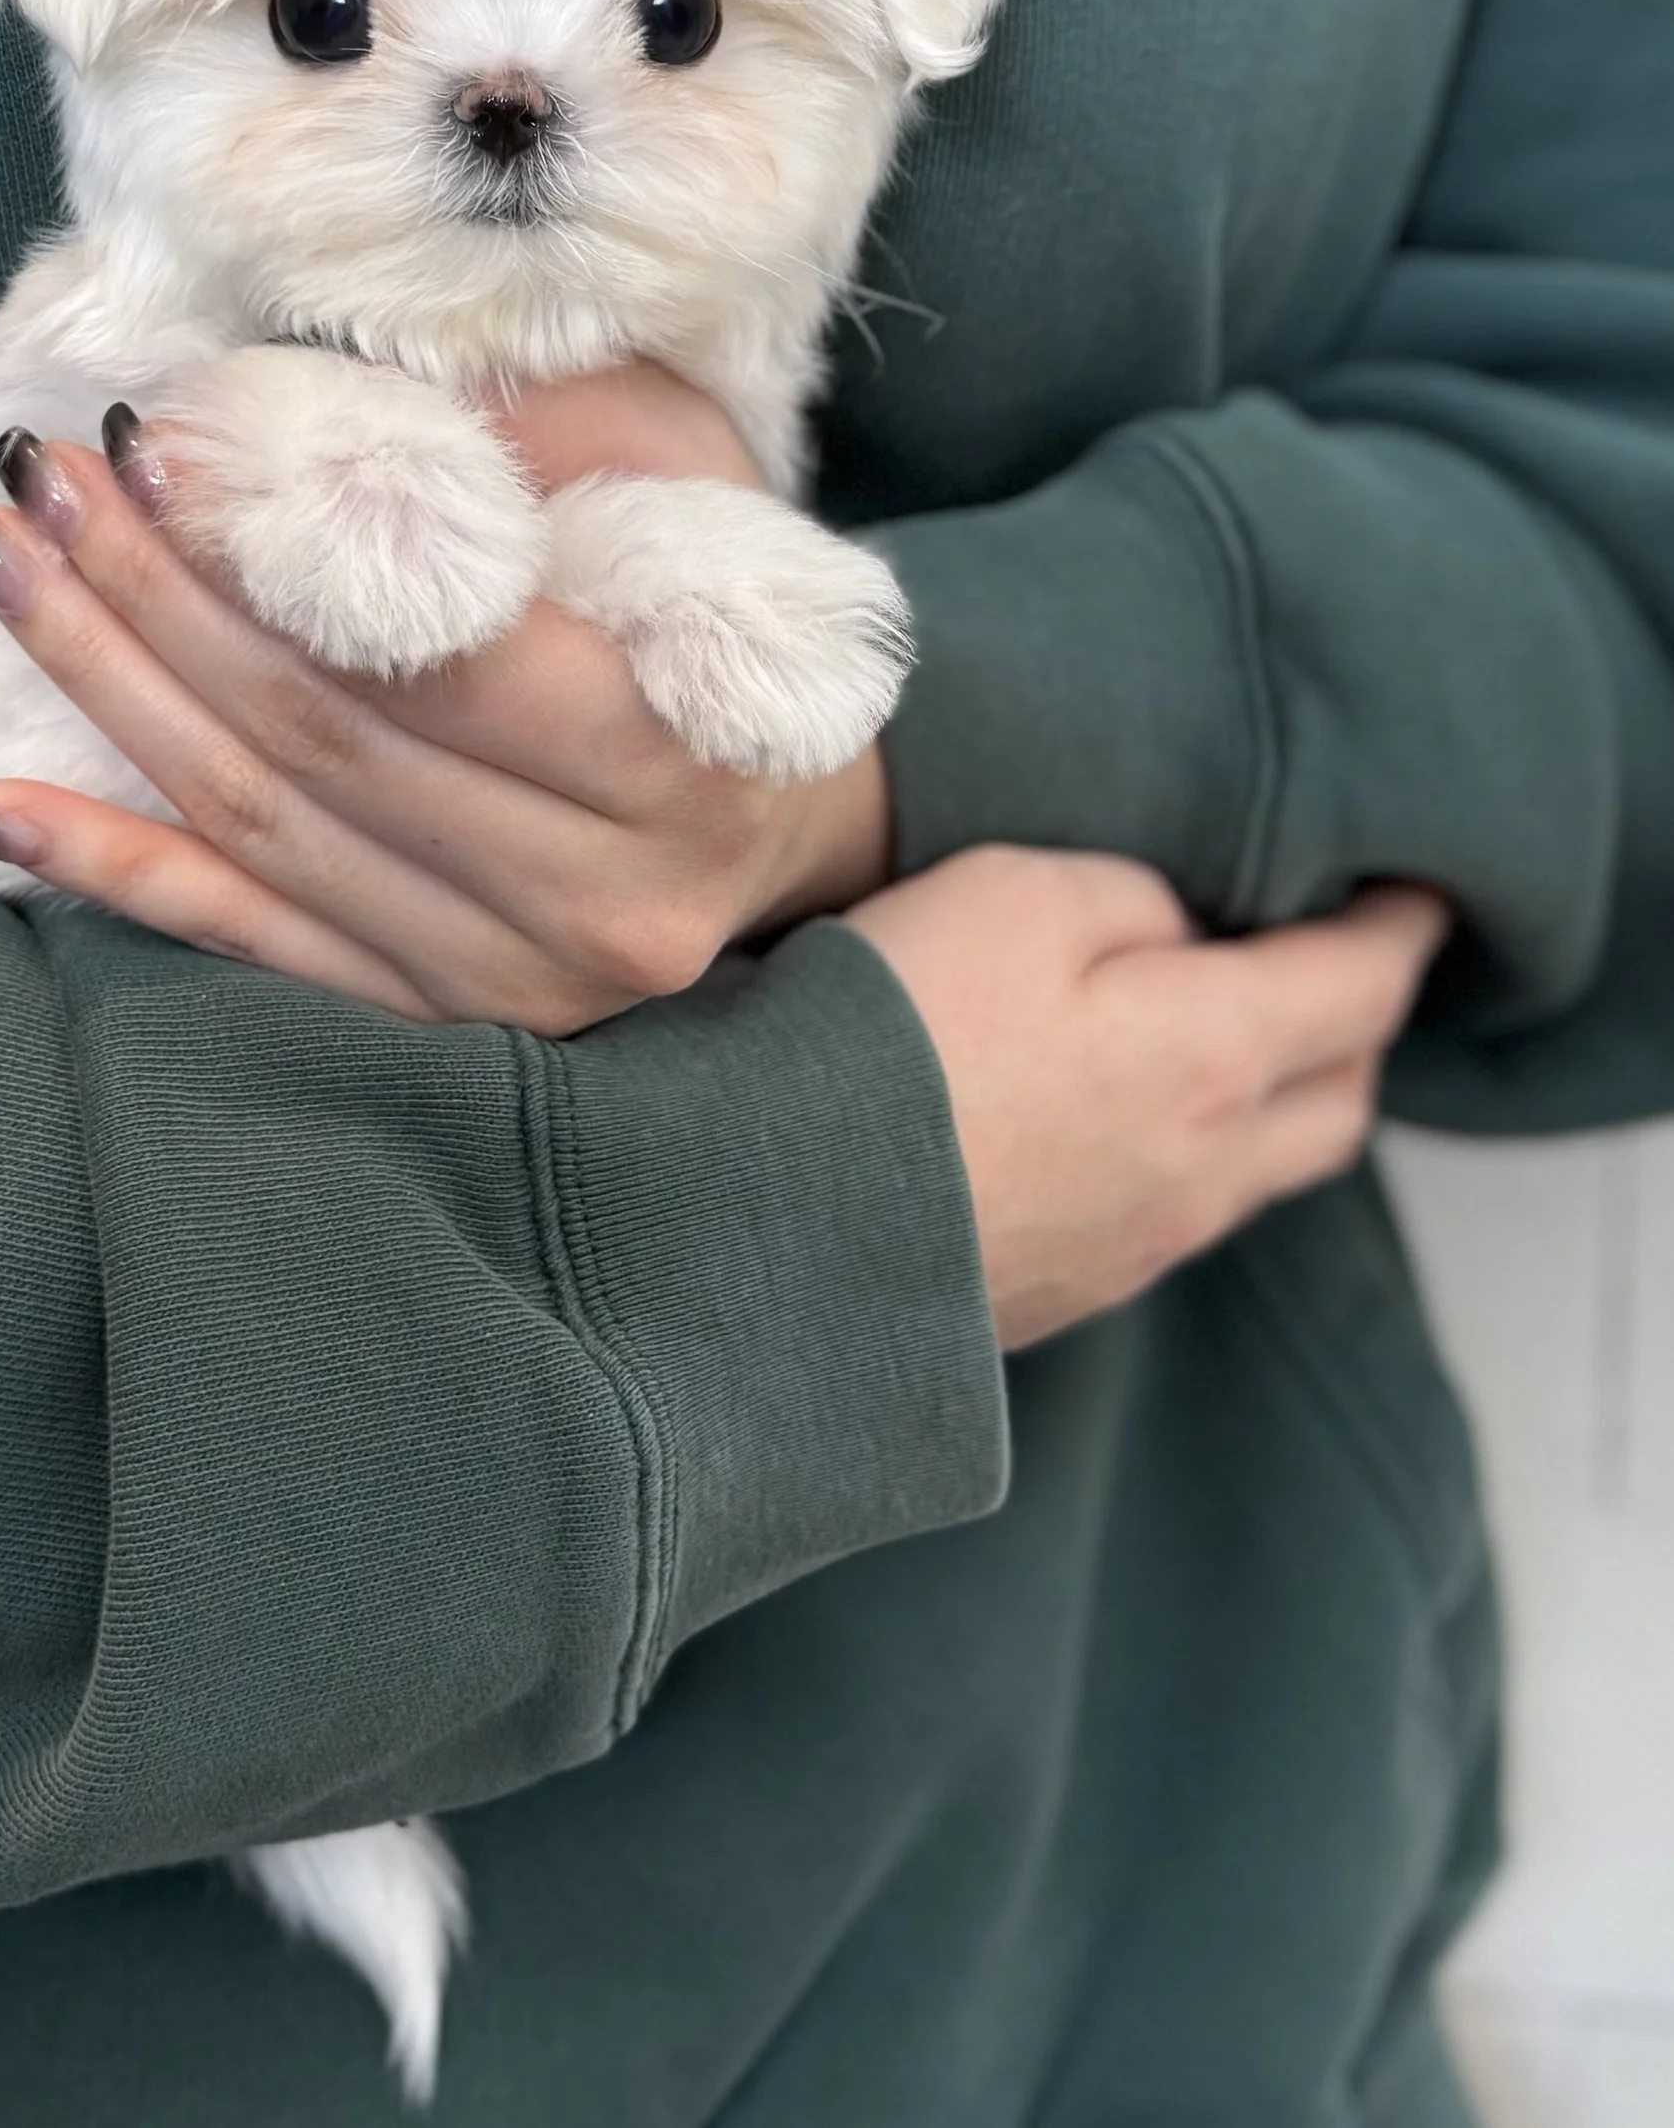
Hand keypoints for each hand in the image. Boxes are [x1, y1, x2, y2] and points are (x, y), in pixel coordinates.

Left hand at [0, 394, 892, 1030]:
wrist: (783, 834)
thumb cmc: (733, 623)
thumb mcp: (697, 483)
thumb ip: (557, 425)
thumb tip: (353, 382)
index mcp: (676, 768)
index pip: (443, 661)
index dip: (279, 552)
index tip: (154, 437)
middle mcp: (591, 907)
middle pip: (321, 742)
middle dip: (154, 595)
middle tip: (40, 476)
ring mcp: (502, 986)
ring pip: (261, 831)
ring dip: (105, 691)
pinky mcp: (428, 1019)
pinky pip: (245, 943)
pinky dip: (111, 870)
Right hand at [847, 846, 1451, 1347]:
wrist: (769, 1227)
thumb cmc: (890, 1036)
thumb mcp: (1012, 893)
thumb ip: (1126, 896)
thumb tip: (1176, 934)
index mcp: (1212, 1058)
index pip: (1360, 989)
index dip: (1397, 931)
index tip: (1418, 897)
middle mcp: (1202, 1170)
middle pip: (1340, 1101)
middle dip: (1356, 1026)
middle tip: (1338, 963)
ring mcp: (1135, 1247)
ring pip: (1259, 1170)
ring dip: (1275, 1099)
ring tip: (1237, 1036)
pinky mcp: (1062, 1293)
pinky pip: (1175, 1215)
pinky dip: (1190, 1153)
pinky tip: (1121, 1118)